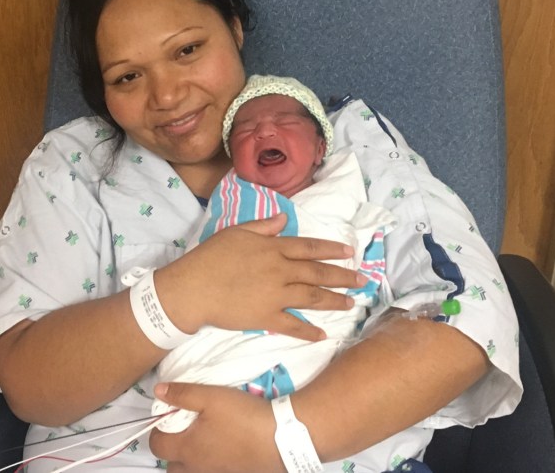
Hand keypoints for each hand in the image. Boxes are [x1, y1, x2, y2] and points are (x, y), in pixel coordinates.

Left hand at [150, 382, 282, 472]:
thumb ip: (182, 394)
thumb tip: (158, 391)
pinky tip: (223, 449)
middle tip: (183, 432)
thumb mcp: (210, 397)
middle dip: (171, 452)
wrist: (282, 438)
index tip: (166, 417)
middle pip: (171, 468)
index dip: (156, 431)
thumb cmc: (242, 416)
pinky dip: (210, 465)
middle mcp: (198, 468)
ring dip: (190, 461)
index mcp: (187, 449)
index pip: (157, 446)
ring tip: (203, 440)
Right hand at [159, 214, 363, 341]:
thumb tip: (285, 219)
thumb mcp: (236, 232)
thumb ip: (263, 227)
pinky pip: (293, 326)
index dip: (331, 249)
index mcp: (273, 248)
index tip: (350, 252)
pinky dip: (308, 331)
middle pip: (317, 273)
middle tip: (362, 280)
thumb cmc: (210, 257)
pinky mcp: (266, 318)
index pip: (310, 247)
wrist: (192, 288)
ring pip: (312, 298)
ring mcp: (275, 296)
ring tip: (350, 304)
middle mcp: (280, 271)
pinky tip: (322, 335)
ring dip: (333, 302)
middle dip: (342, 277)